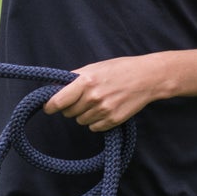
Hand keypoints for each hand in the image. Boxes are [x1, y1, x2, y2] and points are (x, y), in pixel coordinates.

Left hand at [43, 54, 172, 130]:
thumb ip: (74, 78)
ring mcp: (103, 111)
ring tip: (99, 102)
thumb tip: (54, 89)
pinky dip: (96, 122)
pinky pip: (94, 128)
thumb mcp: (95, 67)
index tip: (49, 108)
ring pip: (81, 121)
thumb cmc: (120, 69)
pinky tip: (106, 109)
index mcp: (86, 81)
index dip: (50, 106)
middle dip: (71, 107)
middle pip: (68, 113)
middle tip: (83, 98)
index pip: (58, 101)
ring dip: (85, 114)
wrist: (147, 78)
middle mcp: (93, 97)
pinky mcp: (113, 121)